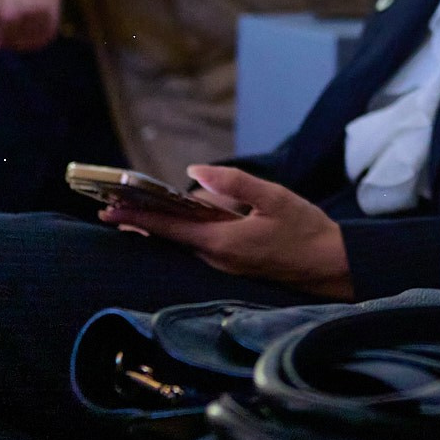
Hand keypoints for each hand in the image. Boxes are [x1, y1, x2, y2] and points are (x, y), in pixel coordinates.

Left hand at [101, 165, 354, 299]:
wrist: (331, 266)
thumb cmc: (306, 230)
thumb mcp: (274, 197)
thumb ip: (234, 184)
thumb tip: (195, 173)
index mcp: (222, 242)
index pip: (169, 228)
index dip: (137, 217)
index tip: (108, 210)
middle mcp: (217, 259)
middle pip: (170, 238)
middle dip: (142, 221)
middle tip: (110, 206)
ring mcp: (224, 265)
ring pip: (184, 242)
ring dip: (163, 226)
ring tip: (135, 210)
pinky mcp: (233, 265)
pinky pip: (200, 246)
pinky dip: (183, 232)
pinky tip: (181, 218)